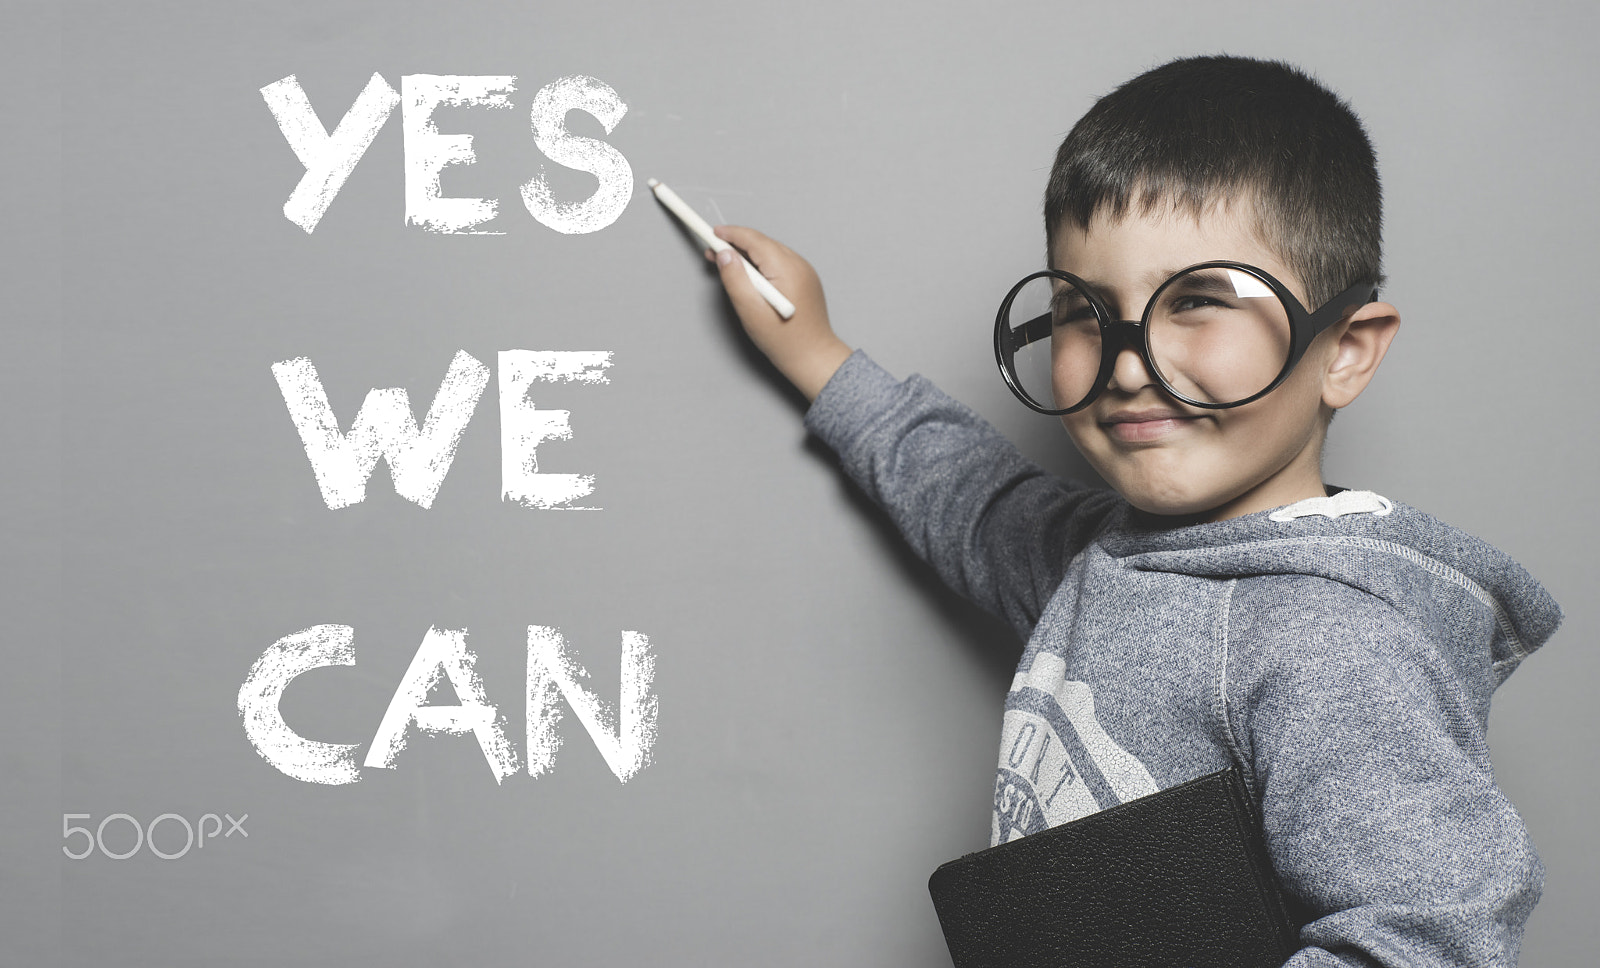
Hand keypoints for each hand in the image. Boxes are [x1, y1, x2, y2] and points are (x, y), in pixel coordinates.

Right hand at [706, 225, 852, 400]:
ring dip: (748, 254)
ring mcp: (805, 271)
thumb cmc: (784, 340)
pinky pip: (779, 262)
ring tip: (728, 265)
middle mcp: (799, 265)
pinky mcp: (805, 280)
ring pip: (770, 252)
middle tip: (713, 253)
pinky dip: (762, 263)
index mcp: (787, 269)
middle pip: (762, 243)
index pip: (754, 240)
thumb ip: (735, 279)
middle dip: (736, 244)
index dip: (730, 234)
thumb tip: (724, 255)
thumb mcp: (750, 311)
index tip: (712, 233)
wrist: (813, 357)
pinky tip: (750, 276)